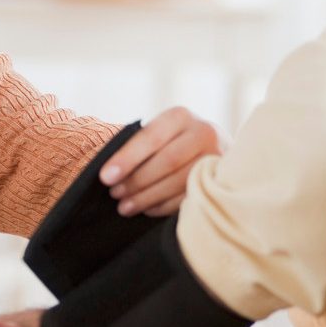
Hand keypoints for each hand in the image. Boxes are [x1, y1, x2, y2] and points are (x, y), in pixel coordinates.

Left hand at [100, 106, 223, 216]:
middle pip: (167, 161)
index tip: (106, 177)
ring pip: (178, 181)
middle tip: (114, 194)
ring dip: (147, 197)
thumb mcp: (161, 132)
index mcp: (181, 116)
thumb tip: (109, 172)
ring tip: (125, 206)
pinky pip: (188, 197)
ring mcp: (215, 157)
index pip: (151, 137)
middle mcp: (203, 132)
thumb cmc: (174, 141)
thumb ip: (139, 145)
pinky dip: (163, 206)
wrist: (217, 146)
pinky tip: (146, 209)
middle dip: (136, 181)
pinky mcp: (220, 179)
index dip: (127, 158)